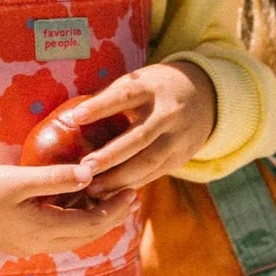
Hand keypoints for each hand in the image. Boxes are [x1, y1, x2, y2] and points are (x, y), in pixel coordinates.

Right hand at [0, 162, 135, 255]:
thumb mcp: (21, 180)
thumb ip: (56, 178)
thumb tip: (90, 174)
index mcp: (45, 229)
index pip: (92, 223)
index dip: (115, 209)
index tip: (131, 191)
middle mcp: (43, 243)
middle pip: (89, 234)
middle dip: (112, 216)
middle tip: (131, 197)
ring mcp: (34, 246)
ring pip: (76, 237)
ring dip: (97, 221)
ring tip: (112, 202)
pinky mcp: (26, 242)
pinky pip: (62, 235)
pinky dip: (78, 222)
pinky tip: (82, 207)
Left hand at [67, 62, 216, 192]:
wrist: (205, 98)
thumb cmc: (156, 88)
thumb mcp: (139, 81)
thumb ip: (111, 97)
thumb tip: (70, 116)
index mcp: (152, 88)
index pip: (124, 96)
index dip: (100, 106)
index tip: (75, 117)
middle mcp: (168, 113)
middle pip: (139, 137)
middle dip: (110, 155)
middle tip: (83, 169)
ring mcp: (178, 138)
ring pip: (149, 162)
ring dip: (119, 179)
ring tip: (92, 189)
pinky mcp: (181, 158)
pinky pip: (154, 174)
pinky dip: (132, 185)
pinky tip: (111, 194)